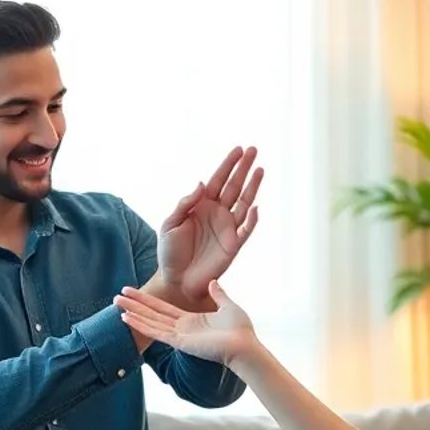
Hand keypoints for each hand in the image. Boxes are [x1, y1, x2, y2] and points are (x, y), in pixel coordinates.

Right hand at [114, 279, 259, 366]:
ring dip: (133, 314)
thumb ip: (218, 294)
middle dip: (135, 306)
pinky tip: (127, 319)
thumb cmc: (240, 331)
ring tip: (116, 306)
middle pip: (152, 314)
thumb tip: (213, 282)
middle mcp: (181, 328)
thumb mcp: (228, 306)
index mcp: (191, 320)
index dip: (148, 300)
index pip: (163, 308)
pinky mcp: (179, 341)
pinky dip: (141, 325)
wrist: (245, 346)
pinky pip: (156, 332)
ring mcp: (179, 336)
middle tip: (116, 298)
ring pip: (150, 322)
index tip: (133, 292)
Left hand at [157, 146, 262, 306]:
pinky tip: (256, 207)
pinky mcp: (233, 244)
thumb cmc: (170, 252)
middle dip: (244, 168)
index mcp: (202, 205)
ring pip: (244, 203)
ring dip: (252, 187)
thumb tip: (201, 184)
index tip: (238, 149)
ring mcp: (227, 227)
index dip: (227, 165)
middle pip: (234, 186)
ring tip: (260, 170)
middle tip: (253, 150)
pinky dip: (252, 219)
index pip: (217, 180)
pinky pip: (246, 230)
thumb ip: (184, 203)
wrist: (176, 280)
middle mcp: (217, 213)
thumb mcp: (170, 224)